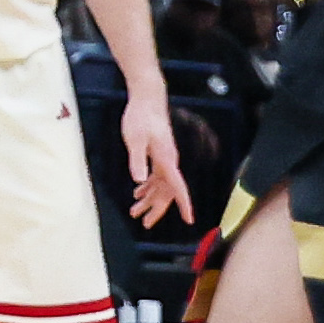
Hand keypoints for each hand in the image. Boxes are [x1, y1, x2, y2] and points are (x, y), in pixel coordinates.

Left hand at [120, 90, 187, 226]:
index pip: (178, 187)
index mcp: (166, 160)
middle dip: (157, 209)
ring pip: (159, 185)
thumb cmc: (140, 116)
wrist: (147, 99)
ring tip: (134, 212)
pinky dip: (147, 186)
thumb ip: (137, 160)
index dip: (184, 204)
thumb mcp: (134, 139)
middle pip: (167, 192)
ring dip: (148, 199)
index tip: (189, 220)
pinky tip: (137, 192)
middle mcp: (169, 161)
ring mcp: (164, 158)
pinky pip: (155, 176)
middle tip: (144, 224)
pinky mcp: (158, 153)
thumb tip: (140, 181)